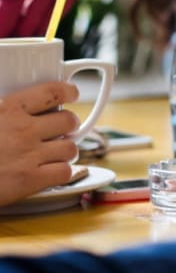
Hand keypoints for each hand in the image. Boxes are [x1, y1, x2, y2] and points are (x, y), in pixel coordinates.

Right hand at [0, 81, 79, 205]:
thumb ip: (4, 110)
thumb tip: (16, 106)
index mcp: (8, 109)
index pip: (52, 91)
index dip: (68, 91)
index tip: (71, 94)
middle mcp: (23, 130)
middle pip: (69, 120)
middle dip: (68, 126)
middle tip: (62, 131)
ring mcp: (29, 155)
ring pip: (70, 148)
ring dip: (65, 151)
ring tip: (54, 154)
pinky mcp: (30, 180)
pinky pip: (65, 172)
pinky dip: (62, 173)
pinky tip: (50, 173)